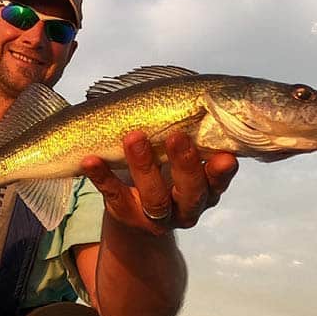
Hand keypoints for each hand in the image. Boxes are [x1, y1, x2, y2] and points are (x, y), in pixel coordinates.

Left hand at [81, 131, 237, 234]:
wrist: (138, 217)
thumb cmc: (168, 172)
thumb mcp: (184, 158)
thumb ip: (195, 136)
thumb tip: (204, 98)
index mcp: (206, 190)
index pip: (218, 181)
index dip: (222, 171)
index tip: (225, 156)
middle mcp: (186, 207)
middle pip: (191, 191)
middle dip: (185, 164)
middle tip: (177, 136)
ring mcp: (156, 216)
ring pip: (155, 197)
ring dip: (144, 166)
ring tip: (134, 137)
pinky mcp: (126, 214)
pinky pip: (113, 196)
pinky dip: (102, 176)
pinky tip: (91, 159)